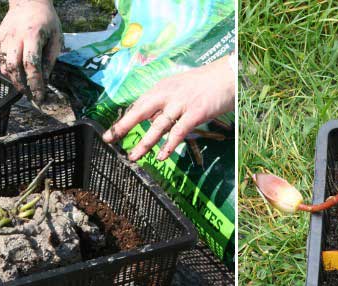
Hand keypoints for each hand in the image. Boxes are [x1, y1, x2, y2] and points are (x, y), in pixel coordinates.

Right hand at [0, 0, 61, 102]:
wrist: (28, 2)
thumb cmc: (46, 21)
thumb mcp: (56, 38)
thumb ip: (50, 60)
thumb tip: (45, 81)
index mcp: (32, 35)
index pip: (32, 64)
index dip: (36, 83)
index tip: (40, 96)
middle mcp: (15, 37)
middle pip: (15, 68)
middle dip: (23, 86)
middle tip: (31, 95)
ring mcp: (3, 39)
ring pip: (5, 66)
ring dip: (15, 81)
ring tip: (25, 87)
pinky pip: (1, 61)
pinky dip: (9, 71)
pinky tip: (18, 74)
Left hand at [101, 55, 235, 160]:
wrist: (228, 76)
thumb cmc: (205, 83)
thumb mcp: (180, 88)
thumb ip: (166, 102)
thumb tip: (153, 120)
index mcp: (163, 87)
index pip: (139, 104)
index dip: (125, 118)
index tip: (112, 131)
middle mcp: (168, 94)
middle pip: (141, 110)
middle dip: (124, 125)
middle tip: (110, 139)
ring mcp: (181, 103)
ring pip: (158, 125)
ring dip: (145, 142)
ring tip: (134, 156)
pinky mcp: (195, 113)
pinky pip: (178, 132)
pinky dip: (169, 145)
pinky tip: (161, 156)